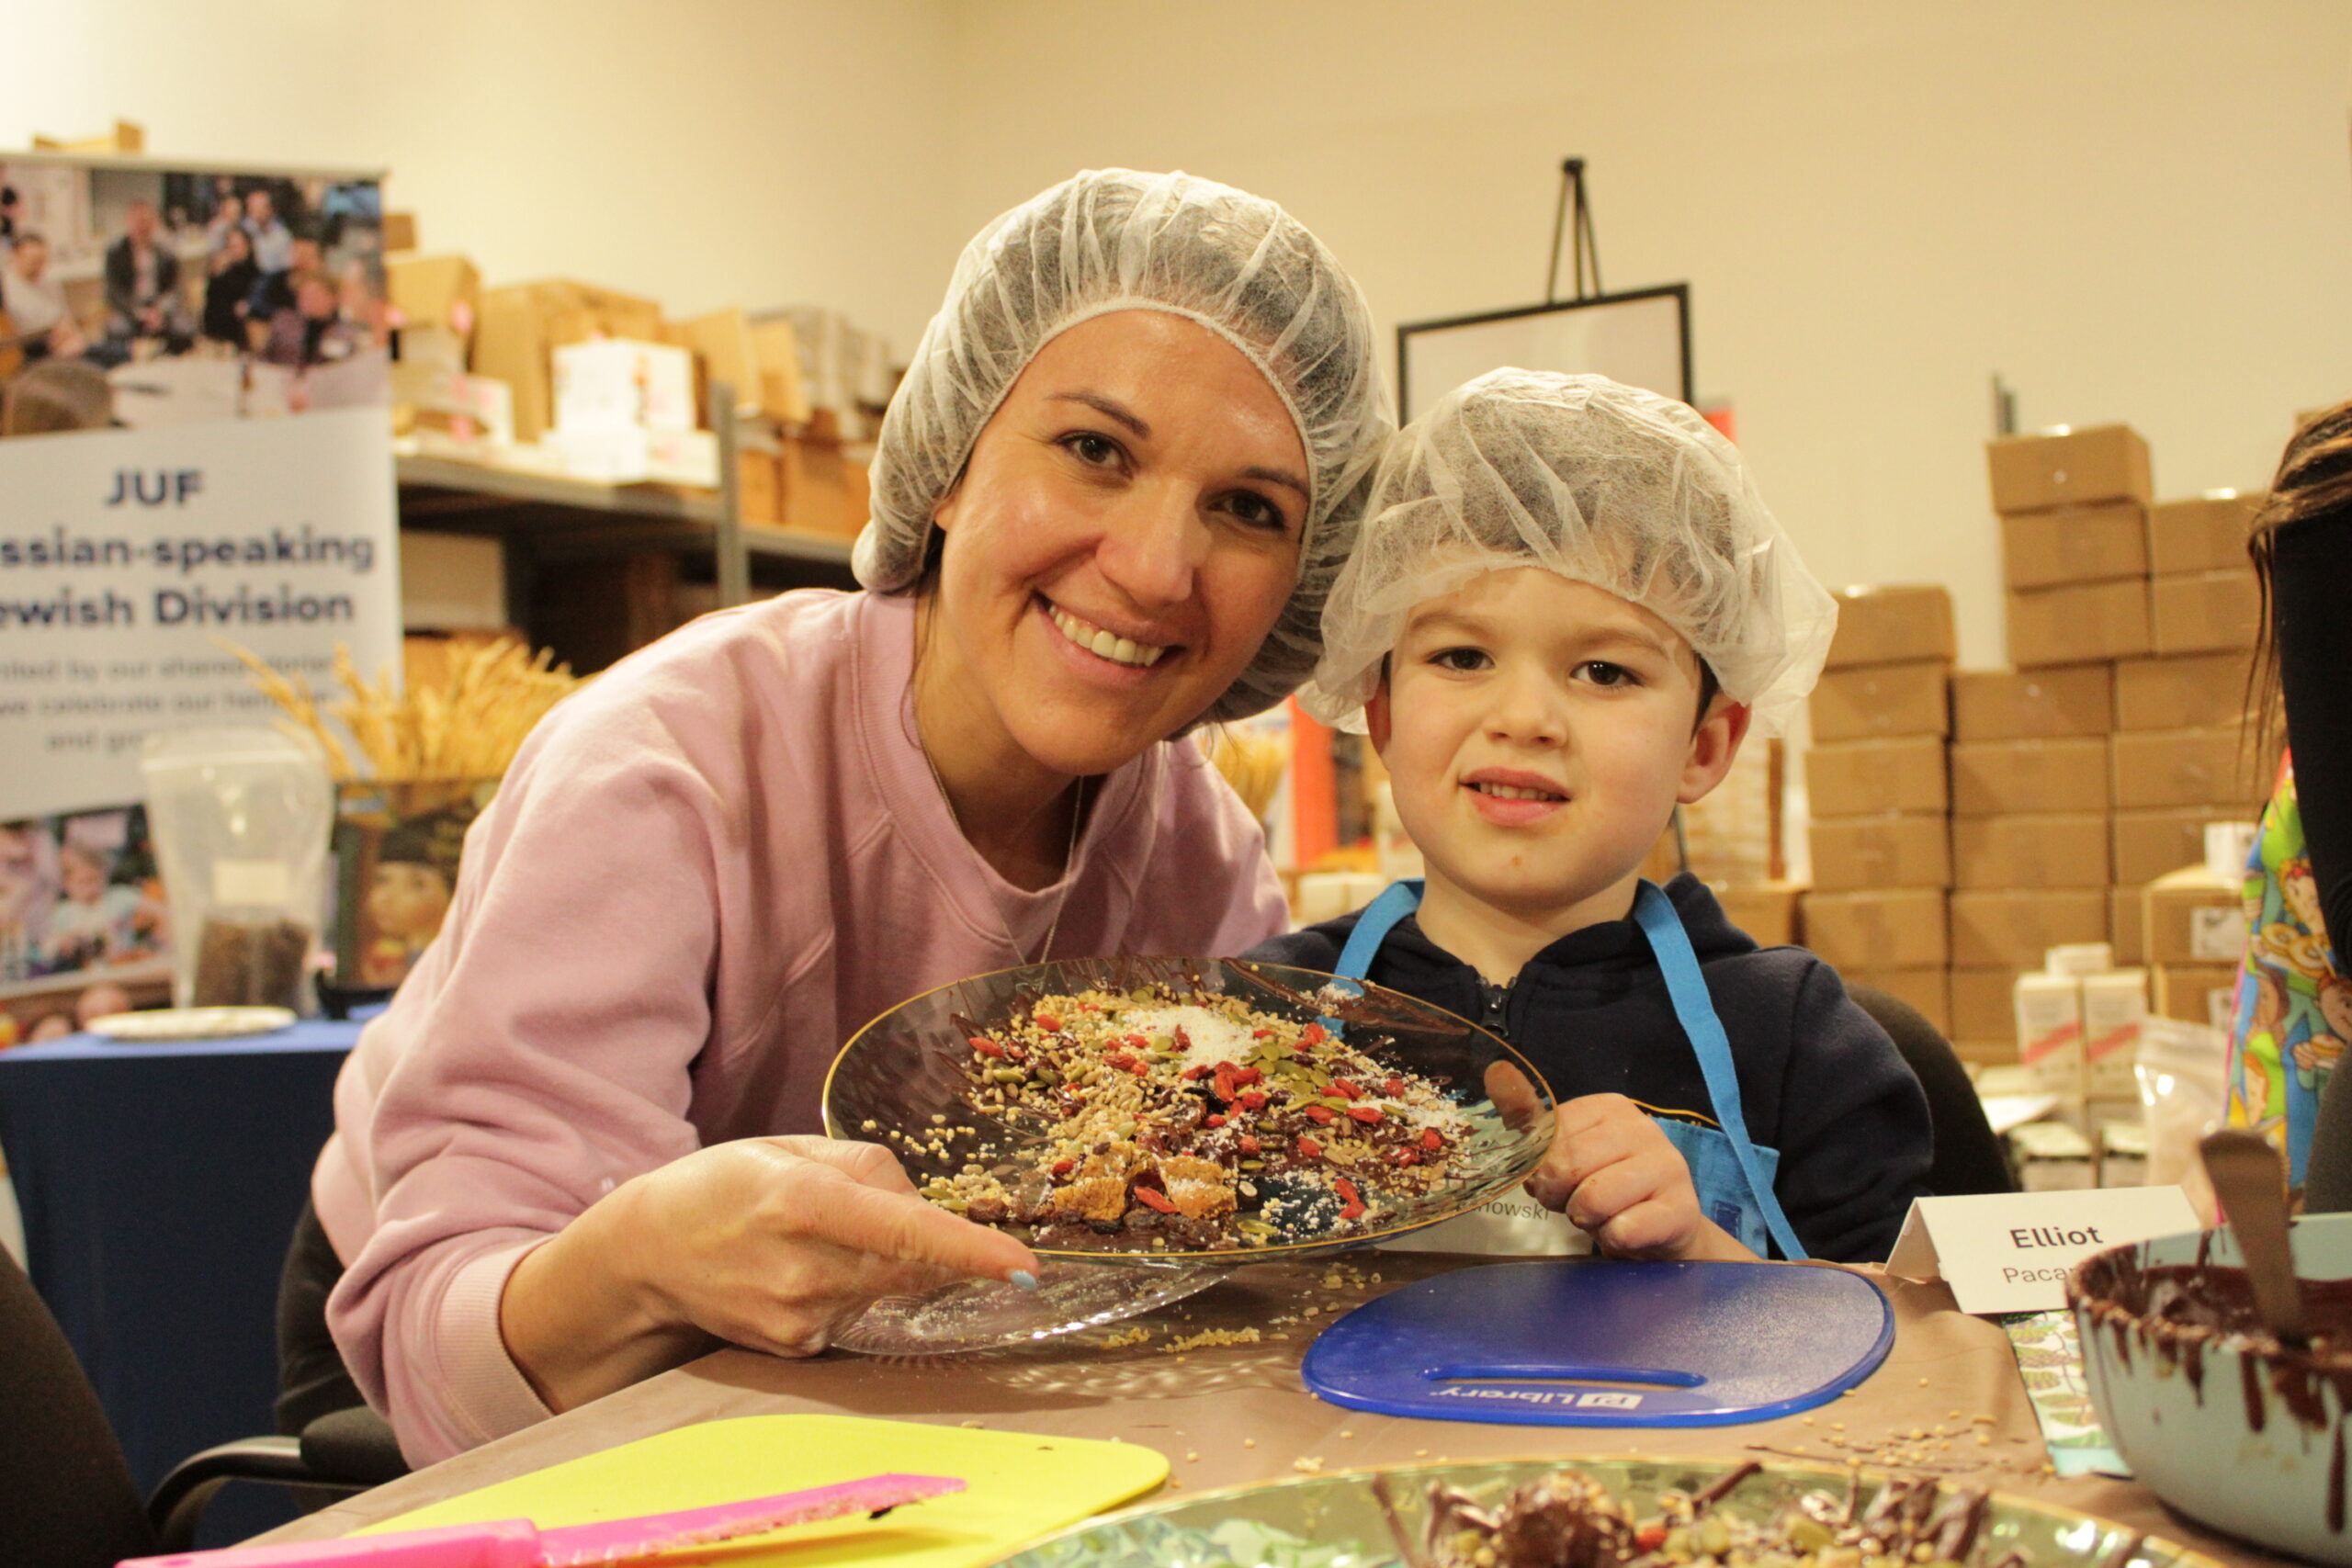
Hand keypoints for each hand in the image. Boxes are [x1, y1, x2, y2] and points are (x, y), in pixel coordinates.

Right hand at [502, 1135, 1037, 1410]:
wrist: (649, 1253)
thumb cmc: (726, 1185)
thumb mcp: (792, 1148)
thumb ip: (870, 1167)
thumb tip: (925, 1208)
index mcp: (804, 1203)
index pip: (906, 1232)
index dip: (971, 1252)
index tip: (1023, 1269)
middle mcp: (804, 1269)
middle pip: (911, 1265)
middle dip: (930, 1243)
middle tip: (872, 1215)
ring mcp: (799, 1318)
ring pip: (888, 1287)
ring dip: (882, 1261)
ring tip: (818, 1238)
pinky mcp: (796, 1347)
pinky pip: (858, 1311)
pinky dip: (852, 1286)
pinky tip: (803, 1269)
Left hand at [1523, 1094, 1756, 1261]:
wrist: (1661, 1230)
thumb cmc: (1605, 1187)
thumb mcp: (1564, 1152)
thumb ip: (1527, 1118)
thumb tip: (1496, 1070)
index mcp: (1610, 1108)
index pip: (1549, 1137)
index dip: (1541, 1170)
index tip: (1558, 1179)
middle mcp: (1643, 1128)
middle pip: (1567, 1167)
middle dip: (1560, 1198)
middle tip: (1576, 1204)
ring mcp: (1668, 1166)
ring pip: (1593, 1200)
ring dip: (1587, 1220)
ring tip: (1603, 1216)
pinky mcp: (1681, 1208)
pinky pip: (1623, 1231)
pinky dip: (1613, 1240)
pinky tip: (1627, 1232)